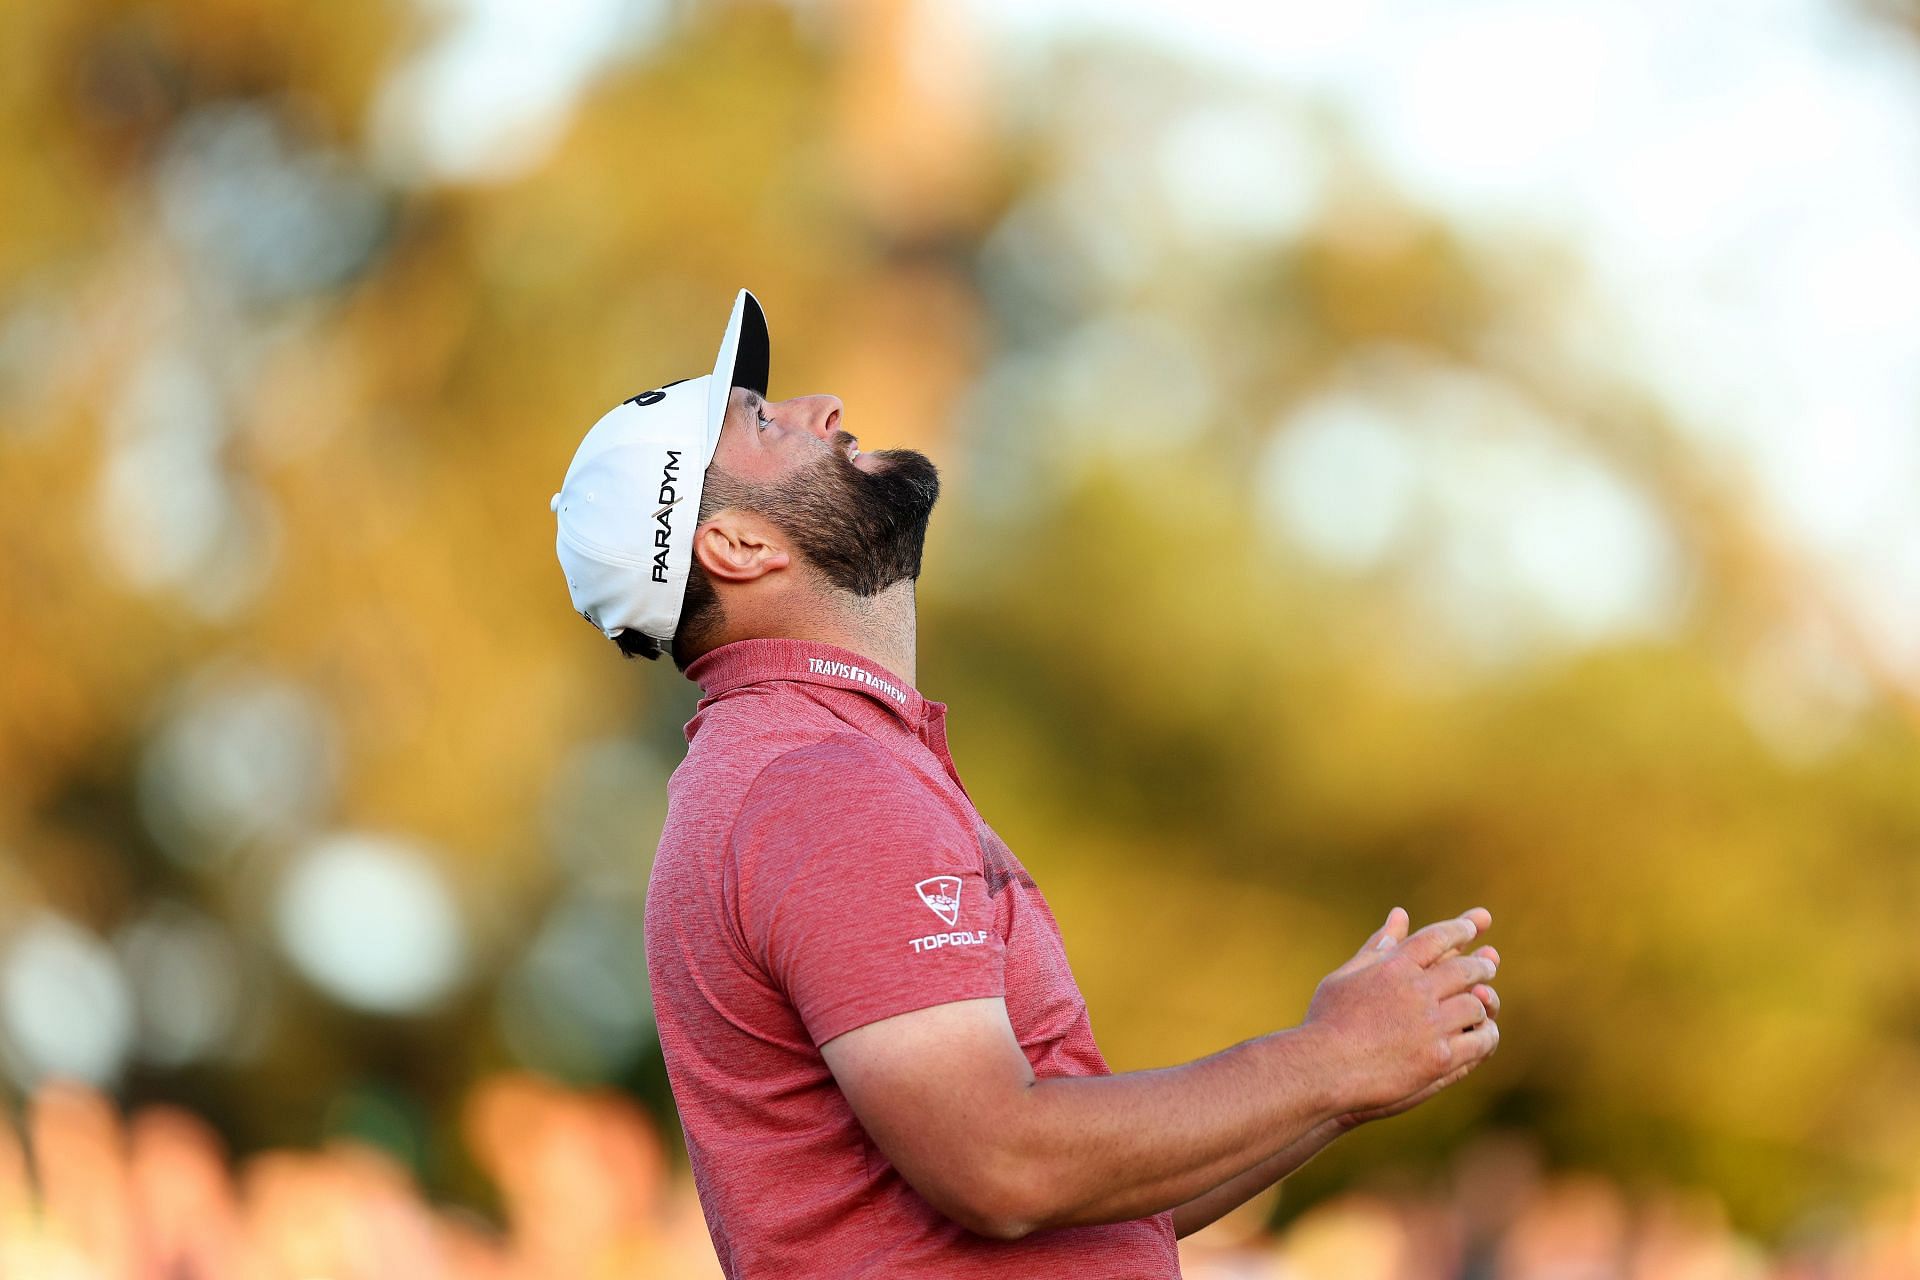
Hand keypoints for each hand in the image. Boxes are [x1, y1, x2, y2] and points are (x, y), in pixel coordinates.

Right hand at [1303, 907, 1500, 1121]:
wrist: (1323, 1068)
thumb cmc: (1326, 1020)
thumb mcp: (1346, 975)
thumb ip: (1377, 946)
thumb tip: (1399, 915)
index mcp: (1394, 966)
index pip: (1438, 938)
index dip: (1460, 928)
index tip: (1474, 924)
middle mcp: (1417, 990)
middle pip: (1464, 969)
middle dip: (1480, 965)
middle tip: (1488, 964)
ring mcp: (1430, 1025)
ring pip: (1475, 1005)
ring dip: (1483, 1002)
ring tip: (1485, 1002)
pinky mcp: (1439, 1057)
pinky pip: (1479, 1042)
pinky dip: (1485, 1036)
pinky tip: (1484, 1035)